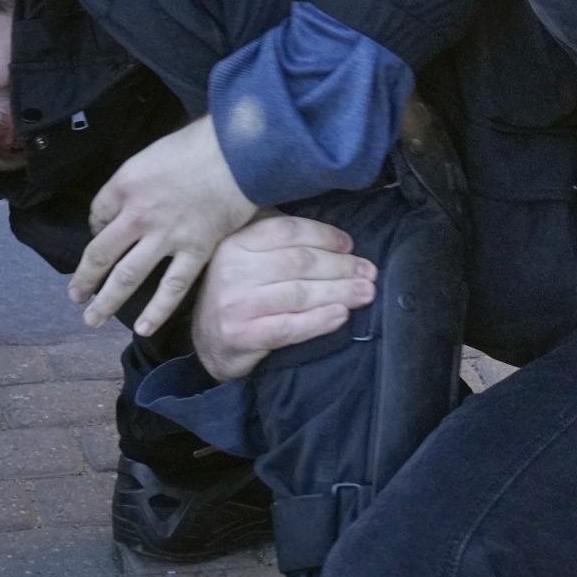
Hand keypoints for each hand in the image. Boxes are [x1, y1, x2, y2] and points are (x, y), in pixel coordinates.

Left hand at [70, 116, 262, 335]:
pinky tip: (142, 328)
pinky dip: (157, 310)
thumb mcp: (151, 154)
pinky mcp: (195, 250)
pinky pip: (172, 287)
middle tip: (76, 296)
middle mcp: (138, 215)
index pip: (96, 215)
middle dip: (85, 279)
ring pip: (128, 276)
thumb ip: (134, 181)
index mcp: (124, 186)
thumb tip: (124, 206)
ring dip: (107, 301)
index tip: (100, 236)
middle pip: (100, 254)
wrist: (237, 152)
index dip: (94, 229)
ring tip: (93, 319)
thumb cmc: (196, 145)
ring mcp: (166, 236)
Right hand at [190, 215, 374, 380]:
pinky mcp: (242, 335)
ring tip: (365, 292)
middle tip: (368, 272)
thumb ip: (278, 243)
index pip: (287, 232)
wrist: (208, 344)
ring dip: (339, 292)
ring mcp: (236, 304)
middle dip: (340, 266)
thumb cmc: (238, 294)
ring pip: (299, 294)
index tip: (349, 245)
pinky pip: (290, 326)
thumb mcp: (246, 259)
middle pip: (299, 262)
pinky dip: (320, 320)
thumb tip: (337, 240)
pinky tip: (342, 315)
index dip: (323, 236)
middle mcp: (232, 270)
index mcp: (235, 243)